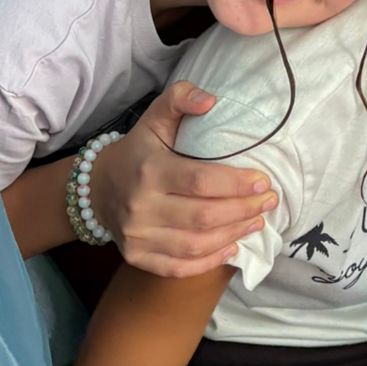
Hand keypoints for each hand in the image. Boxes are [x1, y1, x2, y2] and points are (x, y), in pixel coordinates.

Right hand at [90, 80, 275, 275]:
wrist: (98, 187)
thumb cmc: (139, 150)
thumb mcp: (156, 117)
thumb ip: (181, 98)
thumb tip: (210, 100)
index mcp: (149, 170)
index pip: (200, 181)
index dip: (236, 184)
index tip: (263, 181)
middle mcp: (141, 207)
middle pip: (203, 217)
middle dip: (243, 210)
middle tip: (269, 201)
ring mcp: (137, 236)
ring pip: (195, 245)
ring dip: (233, 235)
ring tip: (257, 222)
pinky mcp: (137, 257)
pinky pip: (179, 267)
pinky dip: (209, 261)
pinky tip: (232, 247)